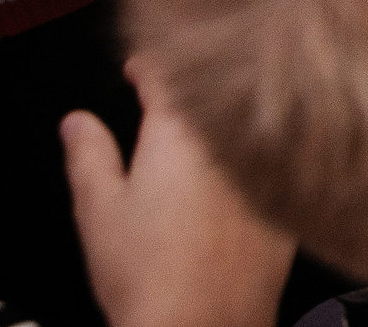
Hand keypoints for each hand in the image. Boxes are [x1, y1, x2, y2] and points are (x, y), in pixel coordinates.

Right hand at [61, 60, 293, 326]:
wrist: (204, 325)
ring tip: (202, 139)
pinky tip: (240, 181)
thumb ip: (88, 155)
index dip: (147, 66)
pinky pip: (277, 163)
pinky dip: (259, 160)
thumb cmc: (147, 273)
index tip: (136, 69)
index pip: (166, 73)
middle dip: (191, 93)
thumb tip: (77, 122)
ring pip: (249, 125)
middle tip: (167, 103)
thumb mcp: (99, 208)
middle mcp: (232, 138)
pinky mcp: (289, 198)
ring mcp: (268, 166)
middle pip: (216, 94)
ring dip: (227, 123)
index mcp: (180, 129)